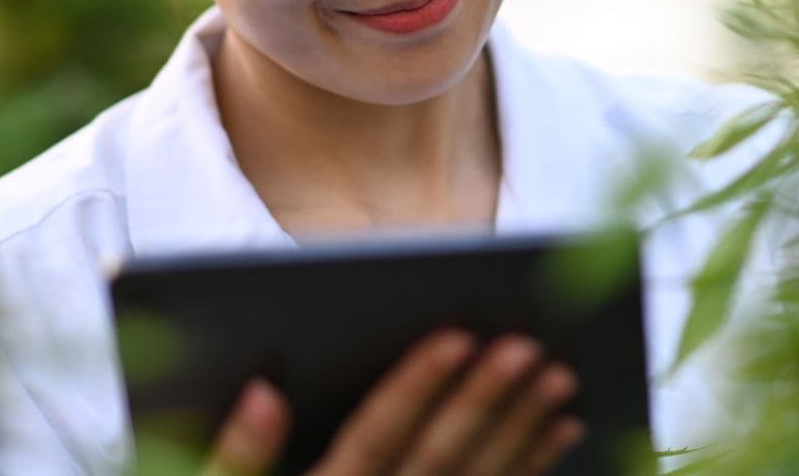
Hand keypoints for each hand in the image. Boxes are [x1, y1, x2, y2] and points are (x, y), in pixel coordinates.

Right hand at [201, 331, 584, 475]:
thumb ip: (236, 455)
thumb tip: (264, 390)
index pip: (372, 441)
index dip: (414, 389)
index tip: (457, 336)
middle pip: (438, 462)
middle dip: (487, 404)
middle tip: (531, 348)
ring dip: (523, 433)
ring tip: (560, 378)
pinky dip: (531, 468)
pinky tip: (562, 430)